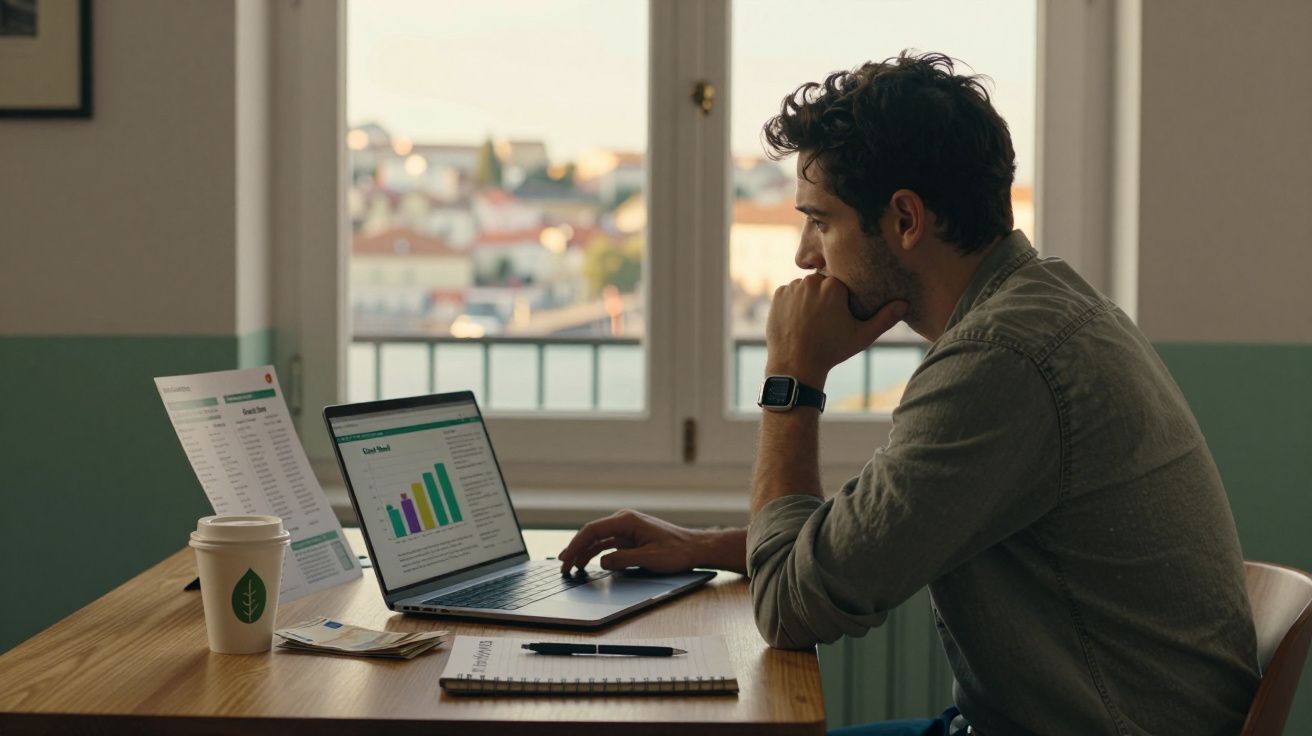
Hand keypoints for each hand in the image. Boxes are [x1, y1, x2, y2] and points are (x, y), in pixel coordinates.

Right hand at [556, 509, 708, 574]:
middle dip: (575, 549)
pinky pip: (607, 544)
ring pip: (598, 540)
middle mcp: (624, 521)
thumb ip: (622, 559)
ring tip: (570, 567)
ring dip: (583, 552)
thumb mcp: (649, 558)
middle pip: (592, 534)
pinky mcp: (630, 538)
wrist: (695, 549)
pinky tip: (587, 563)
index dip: (575, 544)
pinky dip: (595, 553)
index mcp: (627, 520)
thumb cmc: (677, 551)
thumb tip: (601, 561)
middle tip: (562, 566)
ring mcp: (627, 529)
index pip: (592, 530)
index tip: (565, 558)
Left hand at [766, 274, 907, 385]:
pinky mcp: (778, 295)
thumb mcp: (862, 336)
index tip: (840, 315)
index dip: (842, 299)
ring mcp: (793, 288)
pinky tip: (798, 320)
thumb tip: (904, 303)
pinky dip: (794, 303)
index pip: (842, 283)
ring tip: (811, 322)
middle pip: (823, 282)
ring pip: (806, 287)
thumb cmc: (831, 351)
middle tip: (826, 320)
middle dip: (825, 297)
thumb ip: (885, 319)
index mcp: (834, 286)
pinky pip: (790, 293)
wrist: (795, 365)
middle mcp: (812, 282)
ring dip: (809, 298)